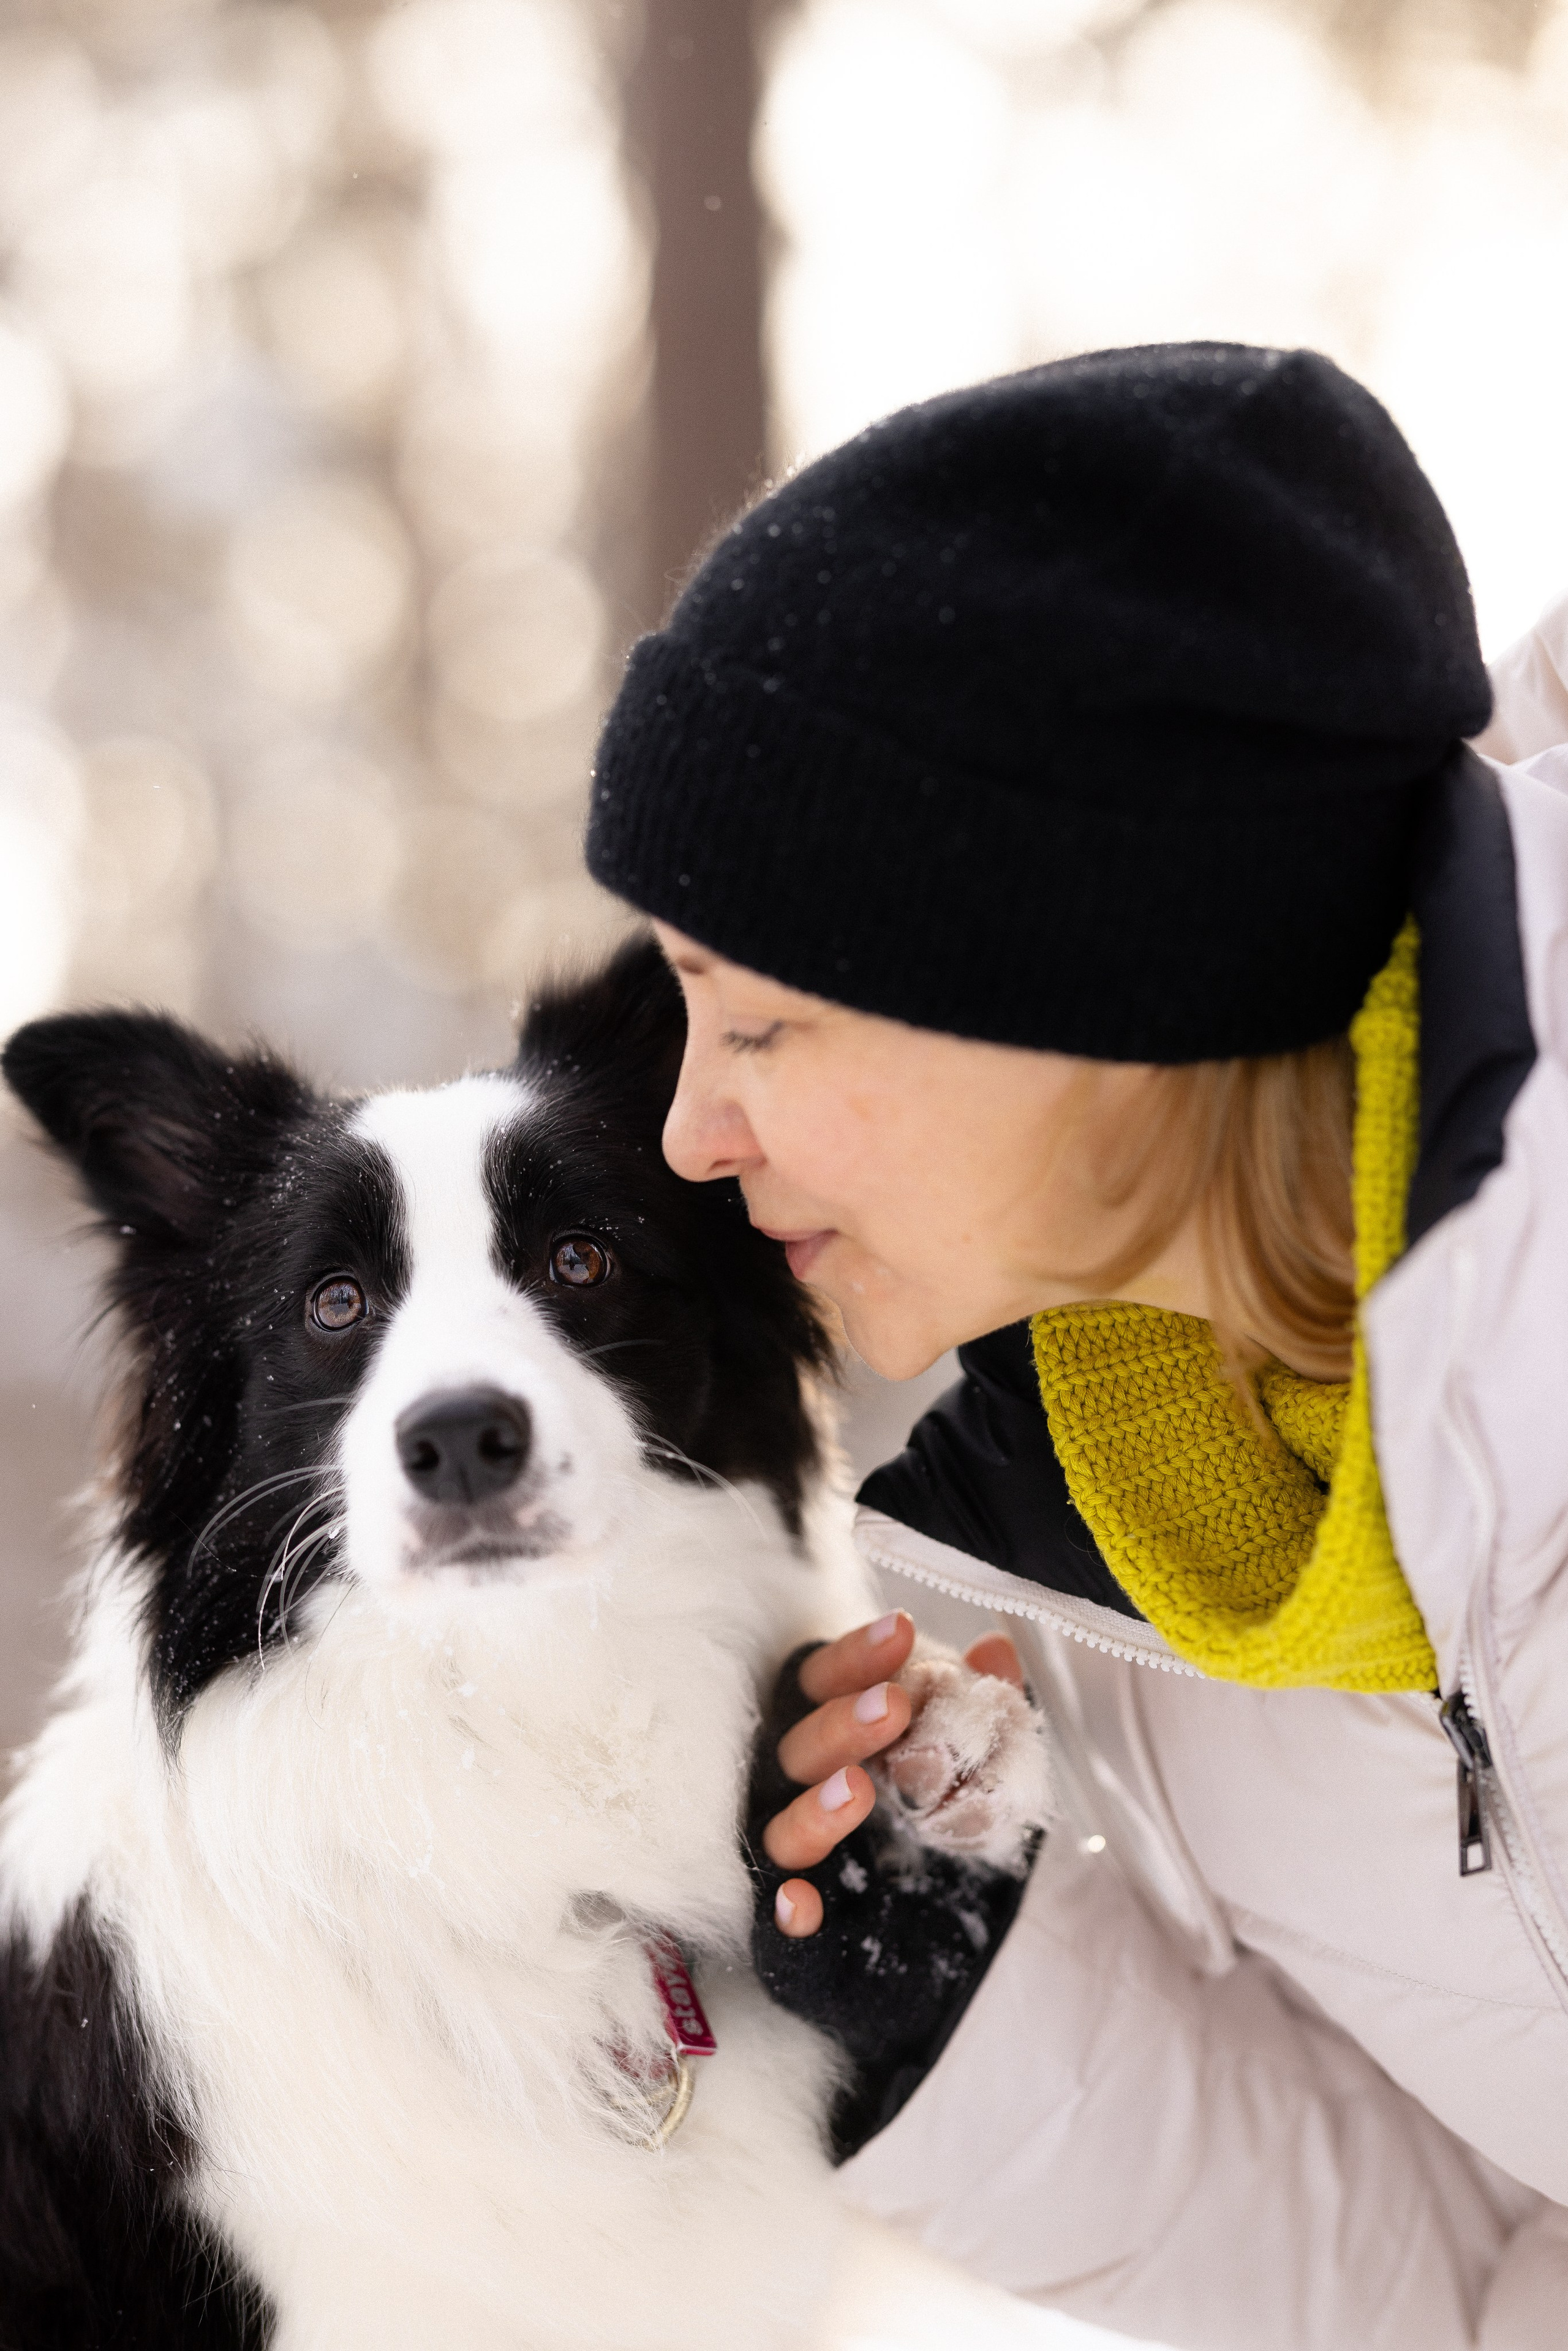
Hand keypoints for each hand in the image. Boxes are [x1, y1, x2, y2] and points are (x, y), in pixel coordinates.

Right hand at [764, 1612, 1023, 1936]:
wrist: (942, 1919)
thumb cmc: (942, 1805)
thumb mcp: (972, 1748)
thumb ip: (978, 1700)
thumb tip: (996, 1648)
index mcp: (833, 1730)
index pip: (826, 1679)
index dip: (858, 1655)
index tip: (901, 1630)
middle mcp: (801, 1785)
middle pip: (803, 1746)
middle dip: (844, 1724)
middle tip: (895, 1708)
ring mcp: (793, 1850)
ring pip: (782, 1828)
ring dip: (814, 1809)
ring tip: (855, 1791)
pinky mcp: (797, 1914)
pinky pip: (774, 1915)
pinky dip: (784, 1907)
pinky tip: (802, 1903)